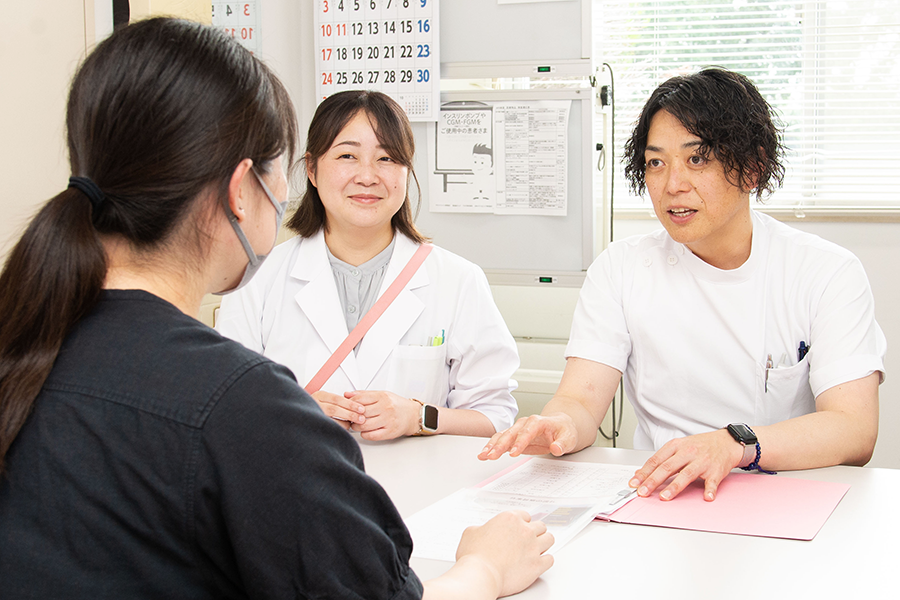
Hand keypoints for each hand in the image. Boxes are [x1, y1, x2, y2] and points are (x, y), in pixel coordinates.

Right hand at [311, 390, 365, 429]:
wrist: (299, 417)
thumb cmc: (316, 407)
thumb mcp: (325, 399)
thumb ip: (338, 401)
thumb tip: (356, 404)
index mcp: (320, 395)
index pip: (337, 399)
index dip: (351, 404)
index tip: (361, 409)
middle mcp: (315, 404)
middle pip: (335, 409)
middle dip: (350, 414)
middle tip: (361, 418)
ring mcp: (313, 415)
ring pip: (331, 420)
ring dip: (344, 424)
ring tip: (352, 425)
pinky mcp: (313, 426)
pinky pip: (328, 428)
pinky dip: (337, 430)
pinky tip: (343, 431)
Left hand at [346, 390, 419, 439]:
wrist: (413, 415)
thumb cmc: (396, 405)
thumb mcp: (381, 395)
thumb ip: (364, 395)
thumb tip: (347, 394)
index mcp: (382, 397)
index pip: (360, 399)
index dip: (350, 404)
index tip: (348, 407)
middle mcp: (385, 408)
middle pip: (360, 413)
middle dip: (352, 416)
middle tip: (350, 417)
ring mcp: (388, 420)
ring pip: (364, 425)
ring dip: (356, 426)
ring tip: (356, 425)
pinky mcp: (389, 432)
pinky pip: (371, 435)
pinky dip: (364, 434)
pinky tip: (364, 431)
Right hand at [455, 510, 553, 597]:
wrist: (481, 574)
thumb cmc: (475, 556)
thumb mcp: (471, 533)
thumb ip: (481, 528)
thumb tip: (482, 531)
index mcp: (510, 519)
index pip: (525, 515)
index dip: (522, 523)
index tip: (519, 529)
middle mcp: (524, 530)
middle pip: (540, 526)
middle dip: (535, 532)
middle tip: (529, 539)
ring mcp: (533, 547)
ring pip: (549, 539)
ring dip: (544, 543)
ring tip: (537, 549)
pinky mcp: (537, 564)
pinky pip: (550, 559)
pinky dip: (545, 560)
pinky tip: (539, 562)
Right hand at [478, 413, 577, 460]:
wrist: (560, 425)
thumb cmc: (564, 430)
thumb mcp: (569, 437)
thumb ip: (562, 443)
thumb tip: (556, 448)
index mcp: (538, 422)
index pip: (527, 431)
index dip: (520, 442)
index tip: (513, 453)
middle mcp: (525, 423)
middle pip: (510, 433)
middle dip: (500, 445)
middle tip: (492, 456)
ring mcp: (518, 429)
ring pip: (502, 435)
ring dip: (492, 445)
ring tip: (483, 455)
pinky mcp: (514, 436)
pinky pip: (500, 439)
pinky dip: (491, 446)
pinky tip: (484, 454)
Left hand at [628, 429, 743, 501]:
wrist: (726, 442)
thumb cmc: (700, 446)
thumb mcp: (678, 447)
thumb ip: (661, 460)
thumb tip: (641, 472)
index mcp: (676, 446)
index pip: (656, 460)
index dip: (644, 472)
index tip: (634, 482)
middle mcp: (688, 452)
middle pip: (667, 467)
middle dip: (653, 481)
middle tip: (643, 492)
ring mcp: (702, 462)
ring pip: (686, 474)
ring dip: (674, 487)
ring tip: (665, 497)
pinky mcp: (716, 471)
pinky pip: (712, 481)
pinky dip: (710, 489)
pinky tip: (706, 497)